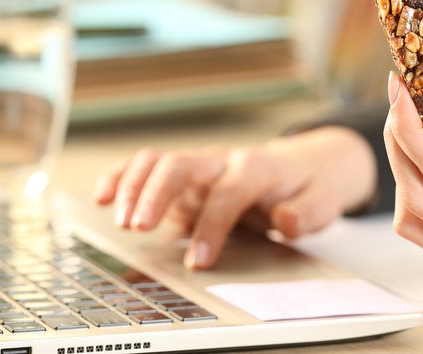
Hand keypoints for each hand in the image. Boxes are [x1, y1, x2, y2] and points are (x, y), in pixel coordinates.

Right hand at [94, 126, 382, 269]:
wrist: (299, 167)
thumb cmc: (304, 188)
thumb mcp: (322, 201)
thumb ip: (307, 212)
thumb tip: (285, 221)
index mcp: (256, 168)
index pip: (229, 191)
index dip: (212, 224)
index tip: (199, 261)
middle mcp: (222, 161)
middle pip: (183, 164)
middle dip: (157, 194)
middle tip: (139, 228)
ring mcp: (198, 167)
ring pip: (158, 160)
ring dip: (133, 185)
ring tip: (120, 220)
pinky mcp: (180, 178)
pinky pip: (144, 167)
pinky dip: (120, 177)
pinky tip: (100, 197)